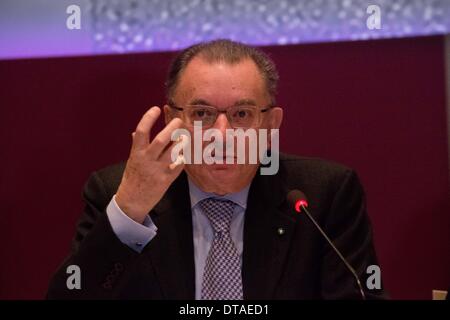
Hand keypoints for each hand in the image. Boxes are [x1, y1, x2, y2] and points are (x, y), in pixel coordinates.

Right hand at [115, 106, 183, 223]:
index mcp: (136, 153)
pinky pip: (178, 165)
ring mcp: (157, 170)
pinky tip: (185, 153)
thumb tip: (136, 133)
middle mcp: (147, 160)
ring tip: (185, 136)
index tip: (156, 109)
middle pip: (162, 140)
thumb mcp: (132, 161)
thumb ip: (136, 146)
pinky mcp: (166, 180)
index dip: (148, 118)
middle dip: (172, 128)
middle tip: (179, 120)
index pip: (142, 131)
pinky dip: (183, 158)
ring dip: (182, 142)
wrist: (132, 201)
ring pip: (174, 152)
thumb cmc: (132, 179)